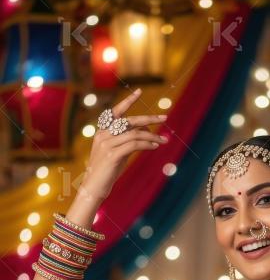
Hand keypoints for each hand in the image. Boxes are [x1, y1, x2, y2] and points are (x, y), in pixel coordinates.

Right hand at [78, 88, 165, 202]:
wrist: (94, 188)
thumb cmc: (107, 171)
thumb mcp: (118, 152)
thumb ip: (128, 140)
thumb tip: (146, 131)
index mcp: (102, 131)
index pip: (116, 112)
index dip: (128, 101)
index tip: (139, 91)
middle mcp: (103, 135)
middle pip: (129, 121)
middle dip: (149, 118)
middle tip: (165, 118)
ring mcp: (106, 144)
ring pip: (134, 133)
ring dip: (152, 136)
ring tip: (164, 140)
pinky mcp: (112, 155)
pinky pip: (134, 145)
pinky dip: (147, 144)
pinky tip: (154, 147)